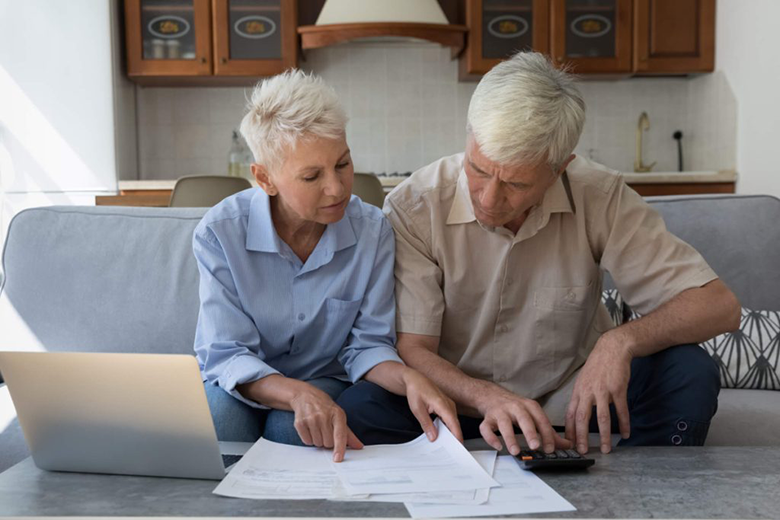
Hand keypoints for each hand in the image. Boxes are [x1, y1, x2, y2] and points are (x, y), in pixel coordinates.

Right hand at [289, 384, 362, 461]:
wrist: (305, 396)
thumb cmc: (325, 407)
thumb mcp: (339, 416)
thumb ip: (348, 434)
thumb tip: (358, 446)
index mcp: (337, 414)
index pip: (339, 435)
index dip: (339, 448)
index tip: (338, 458)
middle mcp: (324, 416)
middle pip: (328, 443)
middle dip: (327, 441)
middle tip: (325, 430)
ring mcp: (311, 419)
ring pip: (317, 443)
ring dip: (318, 440)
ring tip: (317, 427)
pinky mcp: (300, 423)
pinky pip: (307, 442)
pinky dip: (309, 439)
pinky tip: (310, 428)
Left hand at [402, 368, 463, 442]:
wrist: (415, 379)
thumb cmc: (416, 391)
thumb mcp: (417, 409)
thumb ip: (426, 424)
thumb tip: (433, 437)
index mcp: (443, 404)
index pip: (453, 423)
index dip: (457, 436)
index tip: (458, 447)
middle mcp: (448, 404)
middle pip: (455, 424)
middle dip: (454, 437)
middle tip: (451, 451)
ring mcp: (449, 404)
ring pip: (453, 422)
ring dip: (451, 432)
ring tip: (446, 445)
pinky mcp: (446, 406)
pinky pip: (449, 418)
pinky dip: (447, 426)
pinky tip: (442, 433)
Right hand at [476, 387, 571, 455]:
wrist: (492, 395)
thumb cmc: (515, 408)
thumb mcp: (533, 415)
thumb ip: (548, 431)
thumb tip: (567, 445)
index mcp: (529, 406)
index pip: (541, 420)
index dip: (547, 434)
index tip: (550, 448)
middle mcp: (515, 407)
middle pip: (523, 418)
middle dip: (530, 432)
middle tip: (535, 446)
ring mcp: (500, 412)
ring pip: (504, 424)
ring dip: (509, 438)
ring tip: (515, 451)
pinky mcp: (487, 418)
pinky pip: (486, 428)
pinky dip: (490, 438)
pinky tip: (498, 446)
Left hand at [565, 332, 631, 454]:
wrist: (612, 349)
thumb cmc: (597, 366)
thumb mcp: (583, 379)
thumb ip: (581, 396)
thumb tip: (576, 413)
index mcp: (578, 391)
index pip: (571, 414)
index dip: (569, 429)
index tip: (568, 443)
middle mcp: (588, 392)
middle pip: (583, 418)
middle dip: (582, 437)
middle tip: (583, 451)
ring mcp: (603, 391)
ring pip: (602, 418)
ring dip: (604, 436)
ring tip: (606, 449)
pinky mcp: (618, 389)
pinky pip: (621, 410)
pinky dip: (623, 423)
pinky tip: (625, 434)